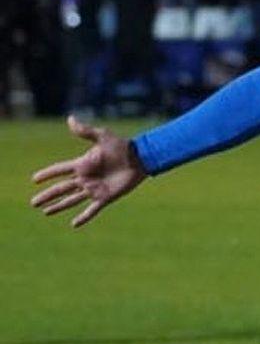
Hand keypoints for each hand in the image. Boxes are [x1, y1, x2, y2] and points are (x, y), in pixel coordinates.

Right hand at [30, 116, 147, 227]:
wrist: (141, 158)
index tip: (34, 179)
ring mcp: (94, 189)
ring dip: (59, 206)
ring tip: (45, 212)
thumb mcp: (103, 136)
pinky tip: (74, 224)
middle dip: (47, 195)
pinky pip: (92, 210)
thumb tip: (70, 119)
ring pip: (71, 200)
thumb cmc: (122, 146)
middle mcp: (85, 178)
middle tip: (33, 203)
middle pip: (61, 188)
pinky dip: (84, 217)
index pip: (59, 170)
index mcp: (82, 164)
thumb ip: (86, 132)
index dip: (47, 174)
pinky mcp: (105, 197)